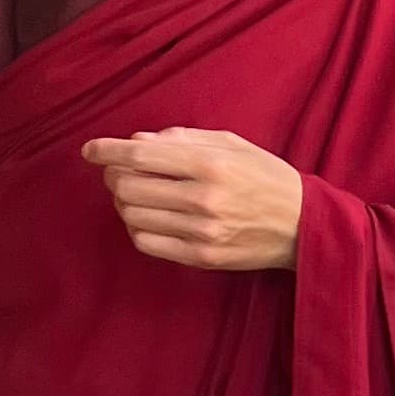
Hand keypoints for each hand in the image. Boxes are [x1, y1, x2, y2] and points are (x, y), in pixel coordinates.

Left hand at [81, 128, 302, 271]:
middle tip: (119, 172)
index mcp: (211, 164)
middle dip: (114, 176)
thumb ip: (184, 139)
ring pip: (133, 215)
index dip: (107, 151)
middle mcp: (203, 199)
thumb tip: (138, 142)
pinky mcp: (201, 256)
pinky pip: (147, 242)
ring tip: (138, 194)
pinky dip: (137, 227)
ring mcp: (201, 231)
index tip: (90, 150)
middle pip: (128, 186)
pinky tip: (149, 217)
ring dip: (125, 201)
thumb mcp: (233, 145)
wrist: (304, 226)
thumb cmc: (267, 178)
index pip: (140, 156)